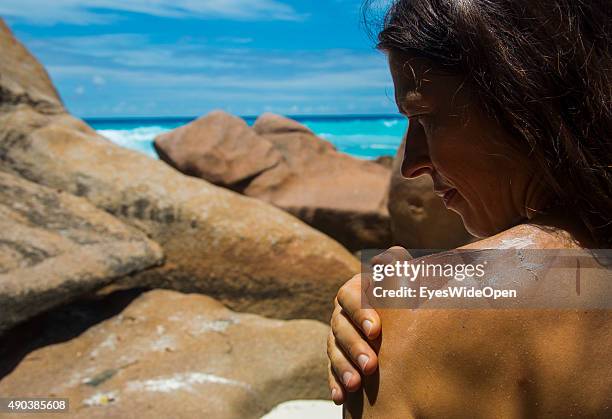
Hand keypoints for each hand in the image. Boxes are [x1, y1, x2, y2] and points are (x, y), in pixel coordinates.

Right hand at [327, 247, 411, 403]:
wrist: (408, 319)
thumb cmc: (410, 294)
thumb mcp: (407, 279)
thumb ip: (399, 267)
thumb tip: (393, 255)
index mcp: (356, 290)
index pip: (350, 297)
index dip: (361, 313)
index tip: (376, 331)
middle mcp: (343, 312)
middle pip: (340, 327)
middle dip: (354, 347)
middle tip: (371, 365)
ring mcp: (338, 335)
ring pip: (334, 351)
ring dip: (344, 368)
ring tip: (356, 385)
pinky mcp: (339, 357)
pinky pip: (333, 371)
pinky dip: (336, 383)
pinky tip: (340, 397)